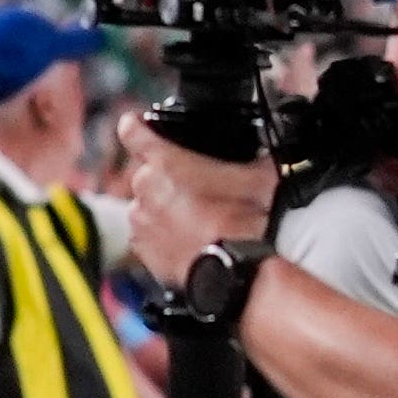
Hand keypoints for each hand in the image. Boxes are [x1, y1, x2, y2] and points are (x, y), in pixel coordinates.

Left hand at [119, 123, 274, 286]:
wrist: (236, 272)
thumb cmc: (245, 223)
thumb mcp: (261, 176)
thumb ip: (255, 156)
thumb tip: (263, 151)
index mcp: (166, 162)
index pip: (134, 132)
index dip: (136, 127)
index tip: (134, 125)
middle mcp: (145, 189)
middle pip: (147, 173)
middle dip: (167, 179)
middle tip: (198, 192)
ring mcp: (140, 220)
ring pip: (147, 204)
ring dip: (165, 207)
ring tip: (198, 220)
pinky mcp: (141, 247)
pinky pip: (147, 232)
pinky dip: (161, 233)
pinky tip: (189, 238)